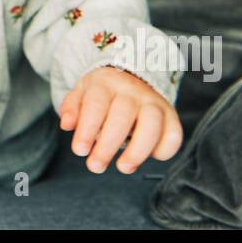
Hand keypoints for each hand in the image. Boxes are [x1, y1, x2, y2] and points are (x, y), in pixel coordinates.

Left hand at [58, 65, 182, 174]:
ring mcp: (153, 102)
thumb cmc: (103, 93)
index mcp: (106, 83)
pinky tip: (149, 157)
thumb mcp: (82, 93)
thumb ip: (72, 108)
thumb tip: (67, 125)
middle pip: (123, 115)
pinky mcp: (170, 114)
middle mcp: (132, 90)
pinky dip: (165, 149)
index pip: (96, 104)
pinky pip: (174, 133)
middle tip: (95, 166)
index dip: (87, 129)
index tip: (80, 151)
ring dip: (138, 150)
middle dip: (108, 145)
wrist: (132, 75)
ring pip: (152, 124)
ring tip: (123, 167)